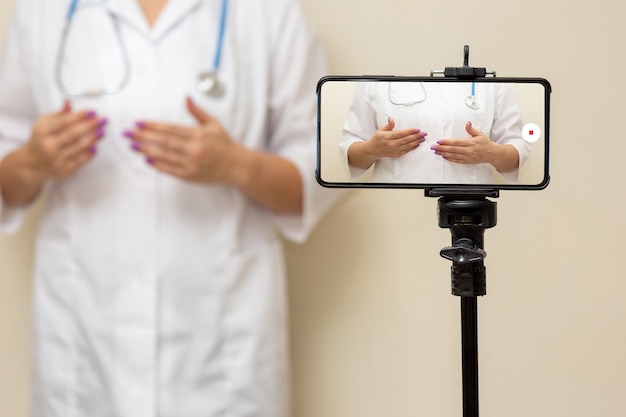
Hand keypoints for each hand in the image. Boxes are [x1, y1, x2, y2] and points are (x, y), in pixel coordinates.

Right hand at [25, 101, 105, 180]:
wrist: (32, 164)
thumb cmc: (41, 140)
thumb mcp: (44, 124)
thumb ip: (59, 114)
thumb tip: (69, 102)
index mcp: (43, 131)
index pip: (64, 121)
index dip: (80, 116)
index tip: (92, 112)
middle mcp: (49, 145)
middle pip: (73, 134)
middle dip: (90, 126)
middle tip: (103, 120)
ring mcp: (56, 159)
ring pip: (78, 147)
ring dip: (93, 139)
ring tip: (102, 132)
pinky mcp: (64, 170)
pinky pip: (80, 161)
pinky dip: (89, 154)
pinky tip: (96, 146)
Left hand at [124, 97, 241, 183]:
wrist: (237, 166)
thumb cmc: (224, 144)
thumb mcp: (213, 124)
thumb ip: (197, 112)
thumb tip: (186, 98)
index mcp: (198, 134)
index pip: (170, 129)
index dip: (152, 126)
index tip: (138, 123)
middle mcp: (194, 149)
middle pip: (163, 141)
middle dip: (143, 137)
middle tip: (128, 134)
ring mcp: (192, 164)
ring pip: (164, 156)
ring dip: (146, 150)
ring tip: (133, 146)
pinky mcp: (190, 176)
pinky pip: (170, 170)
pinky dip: (158, 165)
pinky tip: (147, 160)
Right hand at [366, 117, 425, 158]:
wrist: (372, 150)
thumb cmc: (377, 139)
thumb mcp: (381, 130)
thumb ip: (388, 125)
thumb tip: (391, 119)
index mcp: (388, 136)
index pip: (402, 133)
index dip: (410, 131)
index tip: (417, 129)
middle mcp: (391, 144)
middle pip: (406, 139)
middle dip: (416, 136)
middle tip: (423, 133)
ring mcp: (394, 150)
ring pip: (408, 145)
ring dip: (416, 142)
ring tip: (422, 138)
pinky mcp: (396, 154)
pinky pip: (406, 151)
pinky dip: (412, 148)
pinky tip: (417, 144)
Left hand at [430, 121, 496, 164]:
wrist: (491, 153)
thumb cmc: (485, 143)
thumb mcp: (480, 134)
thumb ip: (471, 129)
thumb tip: (468, 123)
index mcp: (471, 142)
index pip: (456, 142)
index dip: (447, 142)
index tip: (439, 141)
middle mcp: (468, 150)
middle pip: (453, 149)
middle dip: (442, 148)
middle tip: (434, 147)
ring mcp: (467, 157)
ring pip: (453, 155)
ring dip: (444, 153)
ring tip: (436, 151)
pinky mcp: (467, 161)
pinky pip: (456, 160)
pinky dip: (449, 159)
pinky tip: (444, 156)